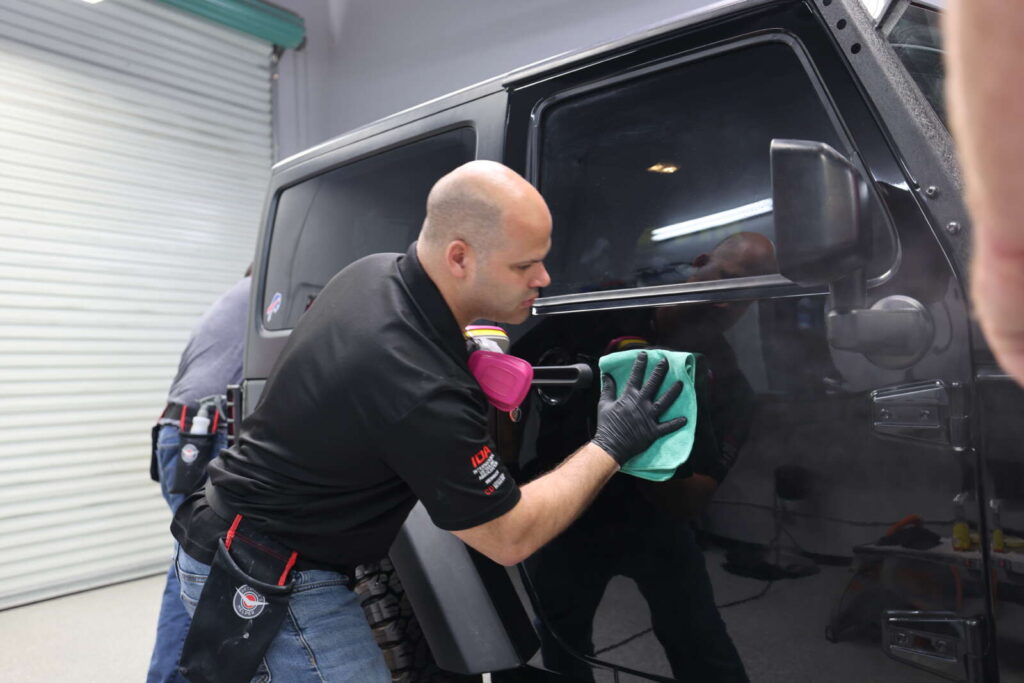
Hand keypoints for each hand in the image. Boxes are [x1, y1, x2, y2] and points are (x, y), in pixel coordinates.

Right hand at [591, 351, 687, 465]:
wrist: (610, 446)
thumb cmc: (607, 425)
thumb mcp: (604, 404)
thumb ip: (608, 389)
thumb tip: (607, 375)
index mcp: (629, 397)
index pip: (636, 376)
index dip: (641, 364)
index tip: (645, 354)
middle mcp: (641, 404)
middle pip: (653, 384)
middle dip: (660, 371)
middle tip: (666, 361)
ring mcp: (649, 418)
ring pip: (664, 402)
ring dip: (673, 392)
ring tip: (680, 383)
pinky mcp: (653, 431)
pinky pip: (667, 426)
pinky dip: (676, 423)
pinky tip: (685, 419)